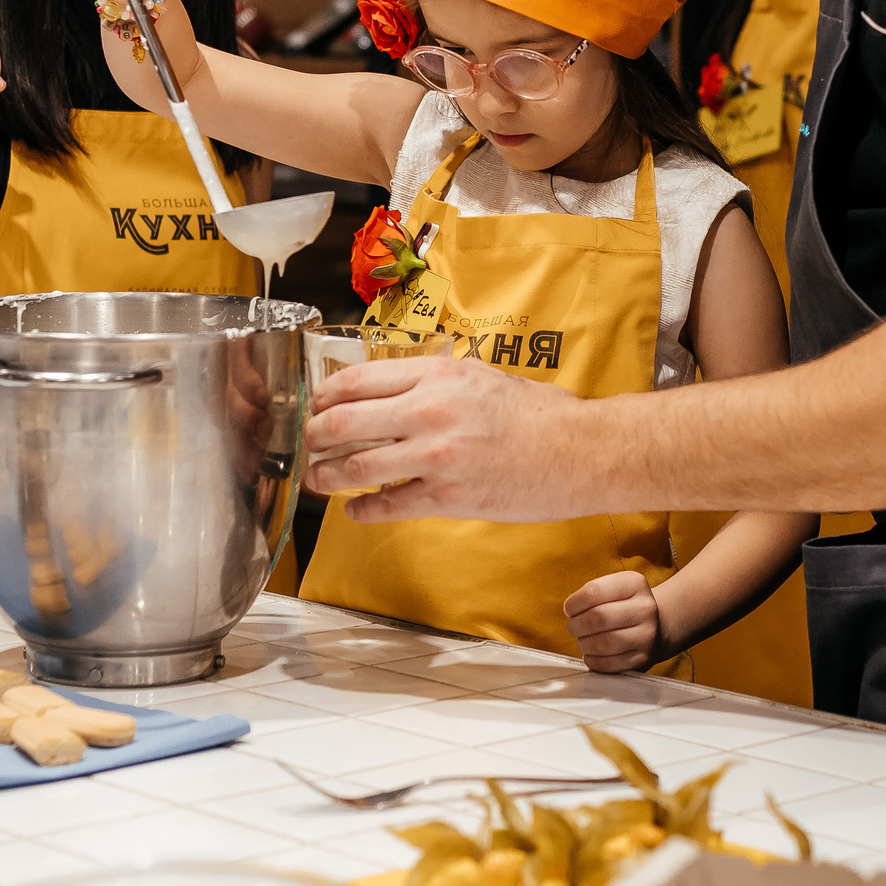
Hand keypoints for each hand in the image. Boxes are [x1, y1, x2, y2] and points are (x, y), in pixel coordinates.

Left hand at [303, 355, 595, 522]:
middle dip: (313, 435)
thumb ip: (433, 380)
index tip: (314, 407)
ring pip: (355, 466)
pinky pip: (387, 505)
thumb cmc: (537, 413)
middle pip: (343, 421)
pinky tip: (355, 509)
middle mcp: (428, 411)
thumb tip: (391, 388)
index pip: (356, 381)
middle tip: (306, 444)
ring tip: (318, 479)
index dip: (324, 396)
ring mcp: (435, 456)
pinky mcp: (447, 496)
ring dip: (326, 475)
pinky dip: (363, 509)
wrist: (579, 452)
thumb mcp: (480, 376)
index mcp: (436, 376)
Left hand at [565, 569, 665, 672]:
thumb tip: (570, 610)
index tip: (570, 609)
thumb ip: (590, 594)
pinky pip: (608, 663)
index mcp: (635, 584)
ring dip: (583, 644)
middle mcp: (645, 608)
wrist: (658, 626)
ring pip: (602, 643)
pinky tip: (591, 654)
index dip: (574, 603)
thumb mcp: (615, 588)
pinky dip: (592, 660)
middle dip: (576, 625)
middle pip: (598, 618)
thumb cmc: (626, 606)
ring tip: (583, 640)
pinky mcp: (642, 658)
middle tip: (574, 626)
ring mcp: (646, 635)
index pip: (594, 591)